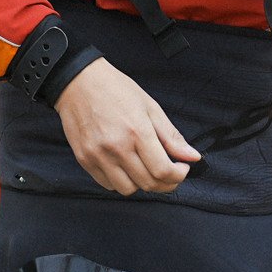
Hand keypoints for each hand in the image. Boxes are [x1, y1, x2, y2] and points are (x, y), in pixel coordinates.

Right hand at [51, 58, 199, 195]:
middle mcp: (117, 147)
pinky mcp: (85, 159)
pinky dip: (120, 180)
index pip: (163, 171)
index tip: (181, 169)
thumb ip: (171, 136)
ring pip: (127, 189)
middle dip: (166, 184)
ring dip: (141, 184)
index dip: (178, 176)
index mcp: (137, 131)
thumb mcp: (149, 107)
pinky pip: (107, 184)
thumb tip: (193, 157)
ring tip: (144, 168)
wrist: (78, 82)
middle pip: (148, 183)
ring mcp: (98, 155)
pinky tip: (125, 166)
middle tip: (169, 173)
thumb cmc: (115, 89)